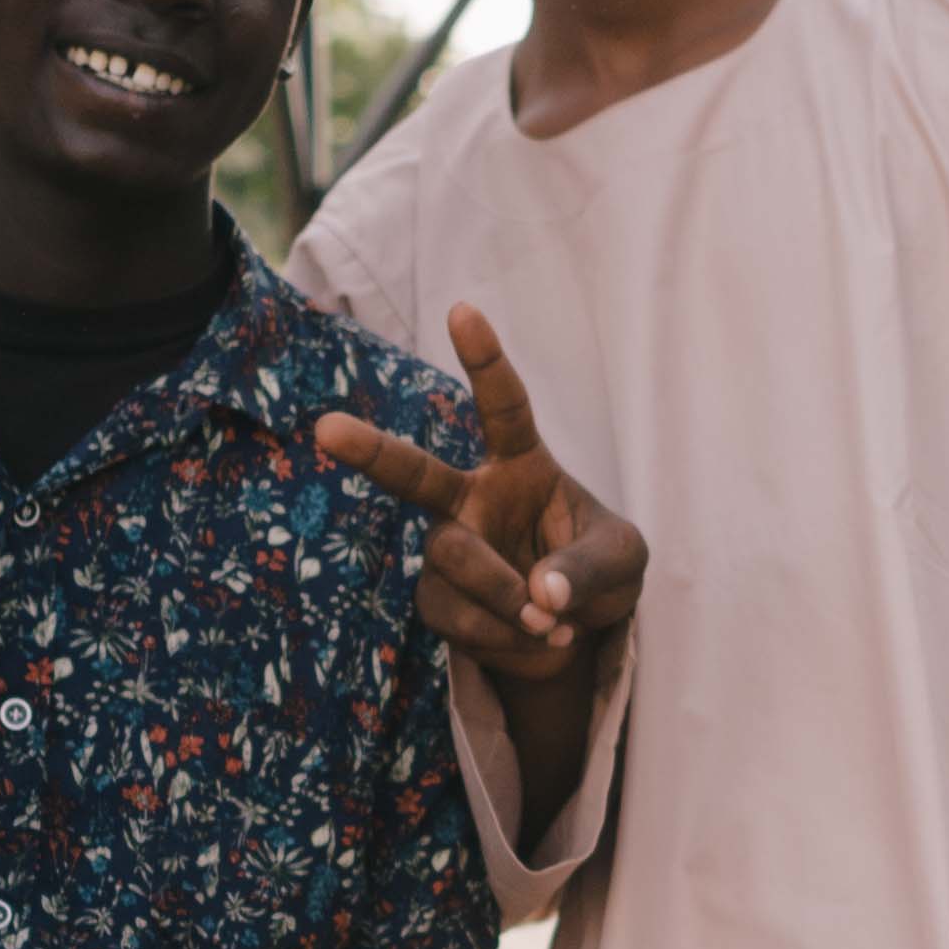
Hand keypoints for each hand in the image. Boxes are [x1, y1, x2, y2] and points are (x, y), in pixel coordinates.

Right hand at [312, 307, 644, 685]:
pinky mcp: (436, 599)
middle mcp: (471, 498)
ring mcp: (446, 548)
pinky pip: (455, 615)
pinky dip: (503, 635)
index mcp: (520, 464)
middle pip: (414, 473)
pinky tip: (533, 638)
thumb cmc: (597, 573)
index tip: (462, 310)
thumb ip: (589, 569)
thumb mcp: (622, 562)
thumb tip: (540, 595)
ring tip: (549, 621)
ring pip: (453, 558)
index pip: (503, 407)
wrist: (574, 636)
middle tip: (326, 428)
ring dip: (506, 594)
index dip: (484, 361)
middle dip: (370, 450)